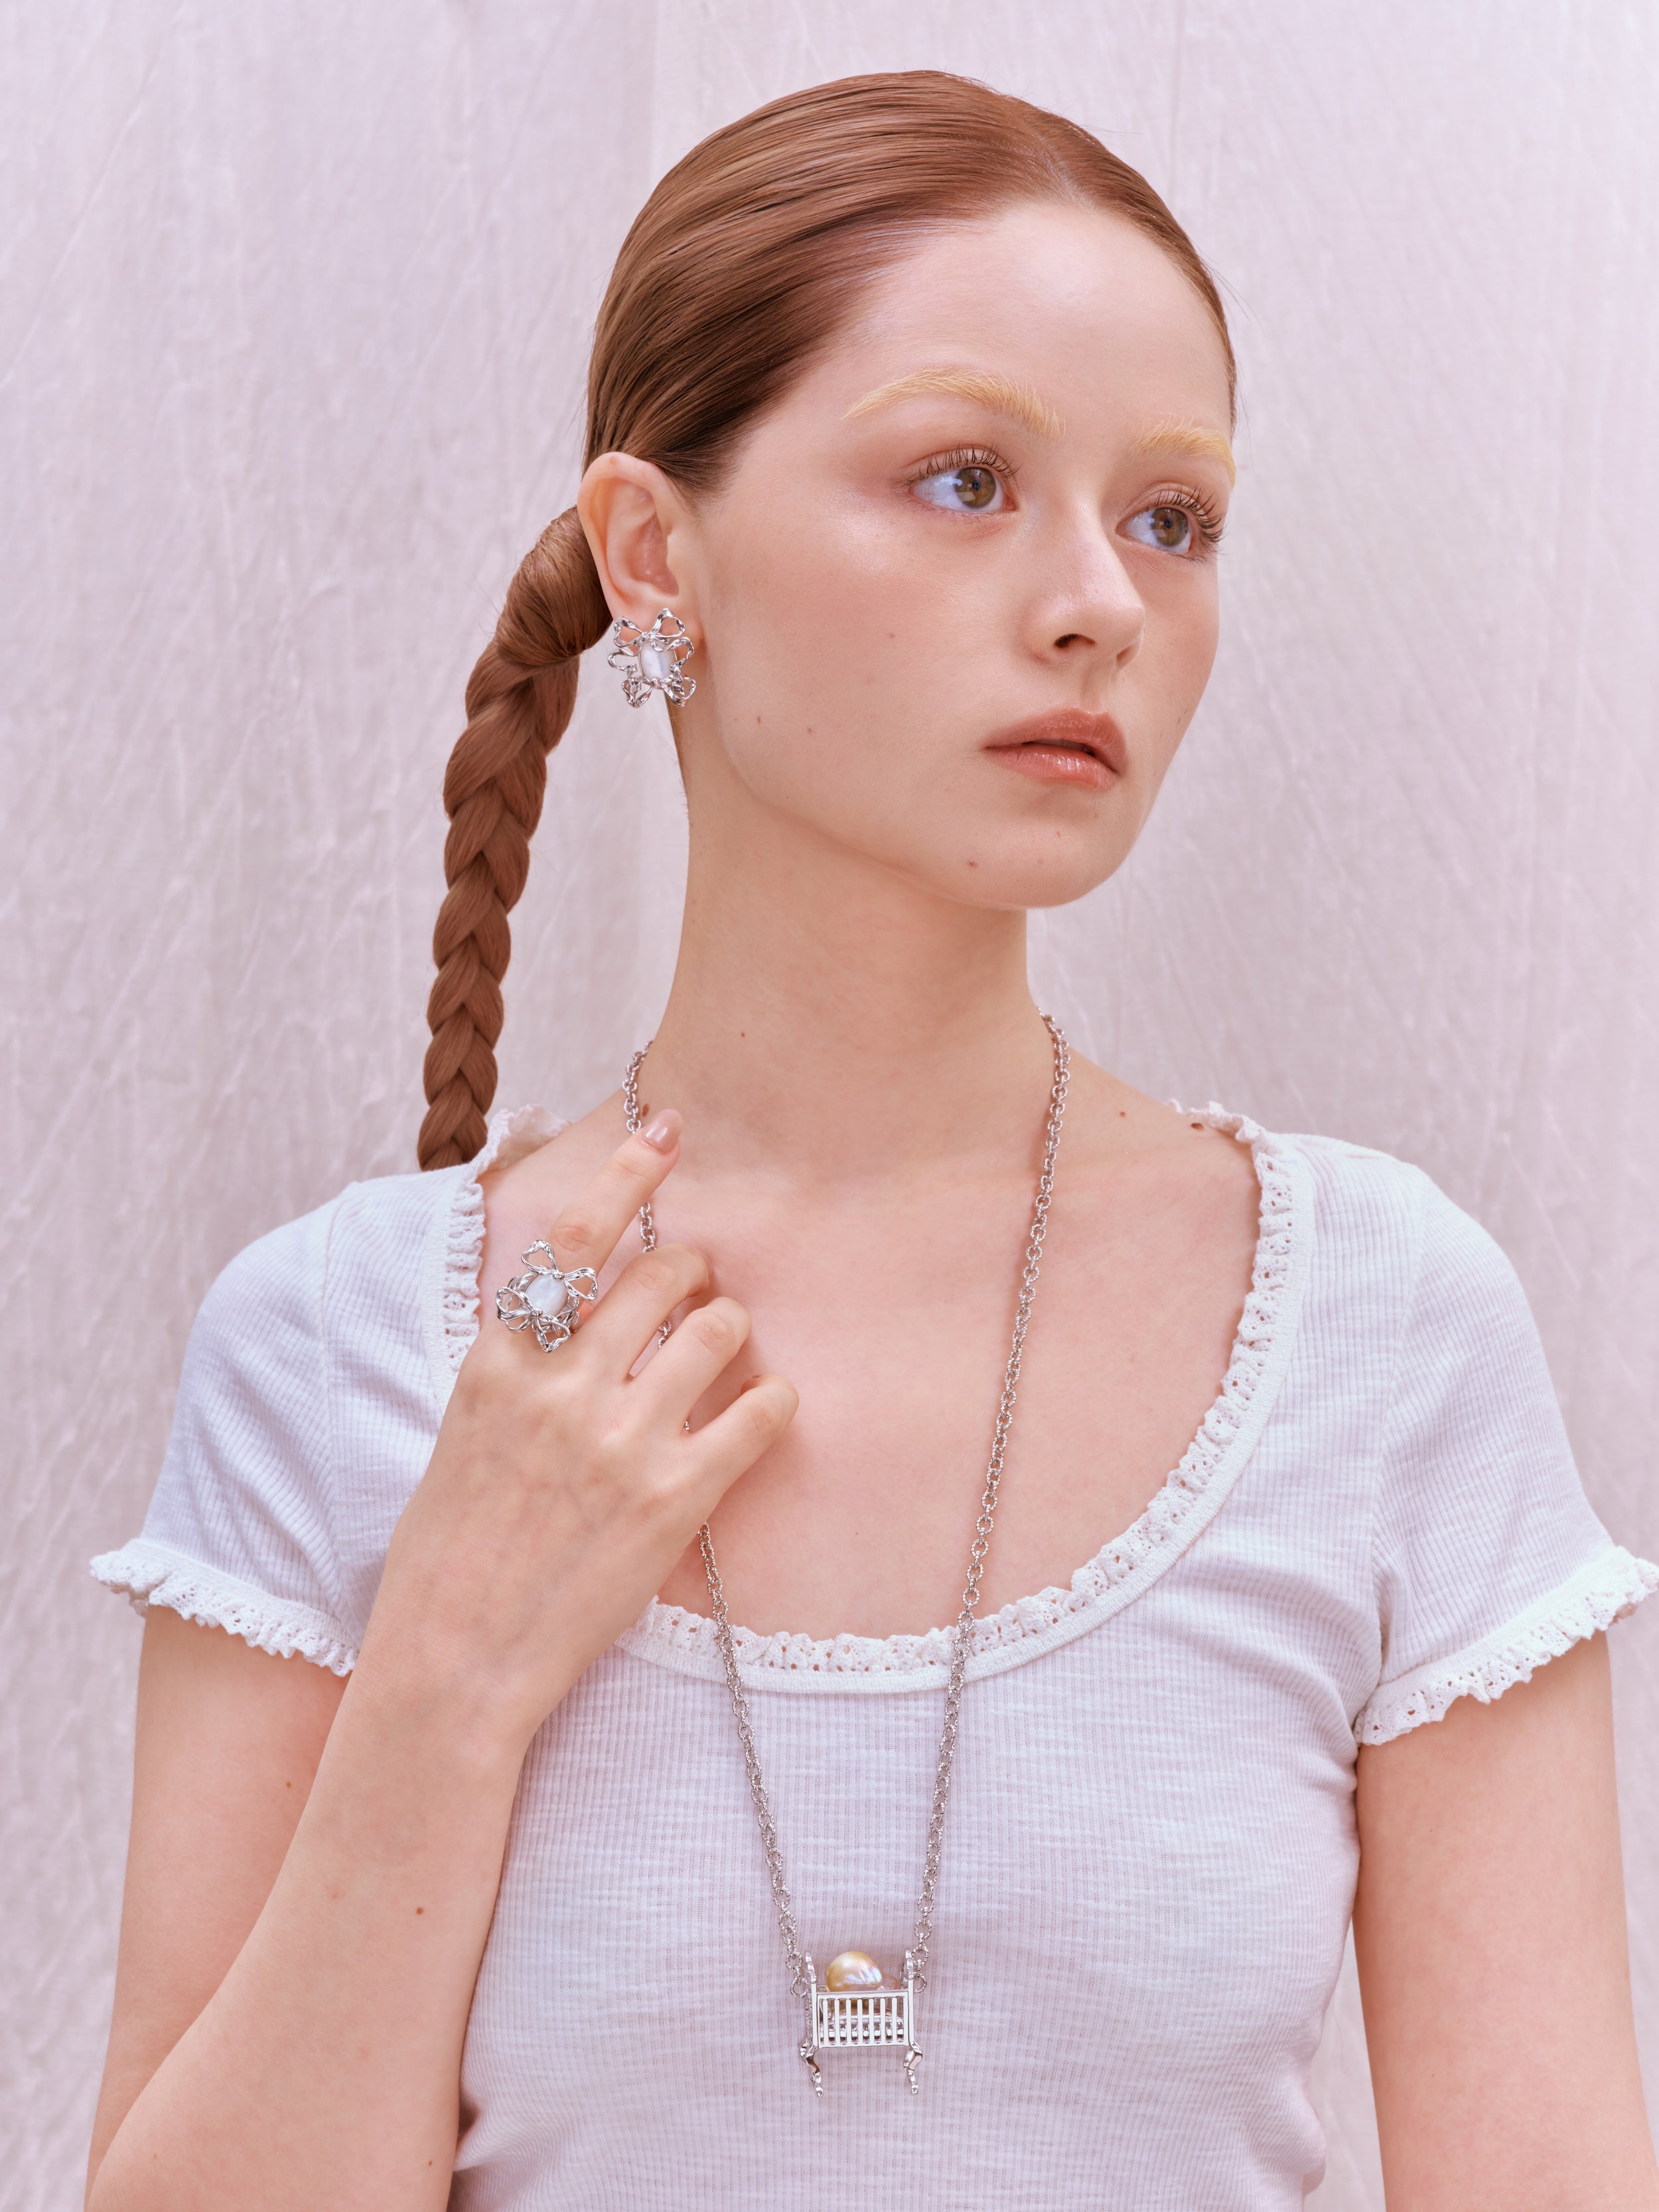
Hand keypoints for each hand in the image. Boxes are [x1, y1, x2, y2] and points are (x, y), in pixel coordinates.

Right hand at [358, 1114, 796, 1751]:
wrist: (454, 1662)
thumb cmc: (450, 1553)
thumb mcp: (462, 1433)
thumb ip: (518, 1366)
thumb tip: (571, 1306)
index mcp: (498, 1364)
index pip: (574, 1238)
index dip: (628, 1172)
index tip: (667, 1130)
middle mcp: (561, 1388)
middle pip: (662, 1276)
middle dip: (692, 1272)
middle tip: (696, 1290)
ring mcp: (620, 1443)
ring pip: (717, 1331)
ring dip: (730, 1330)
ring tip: (721, 1352)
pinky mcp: (673, 1501)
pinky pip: (758, 1414)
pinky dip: (773, 1401)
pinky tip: (767, 1409)